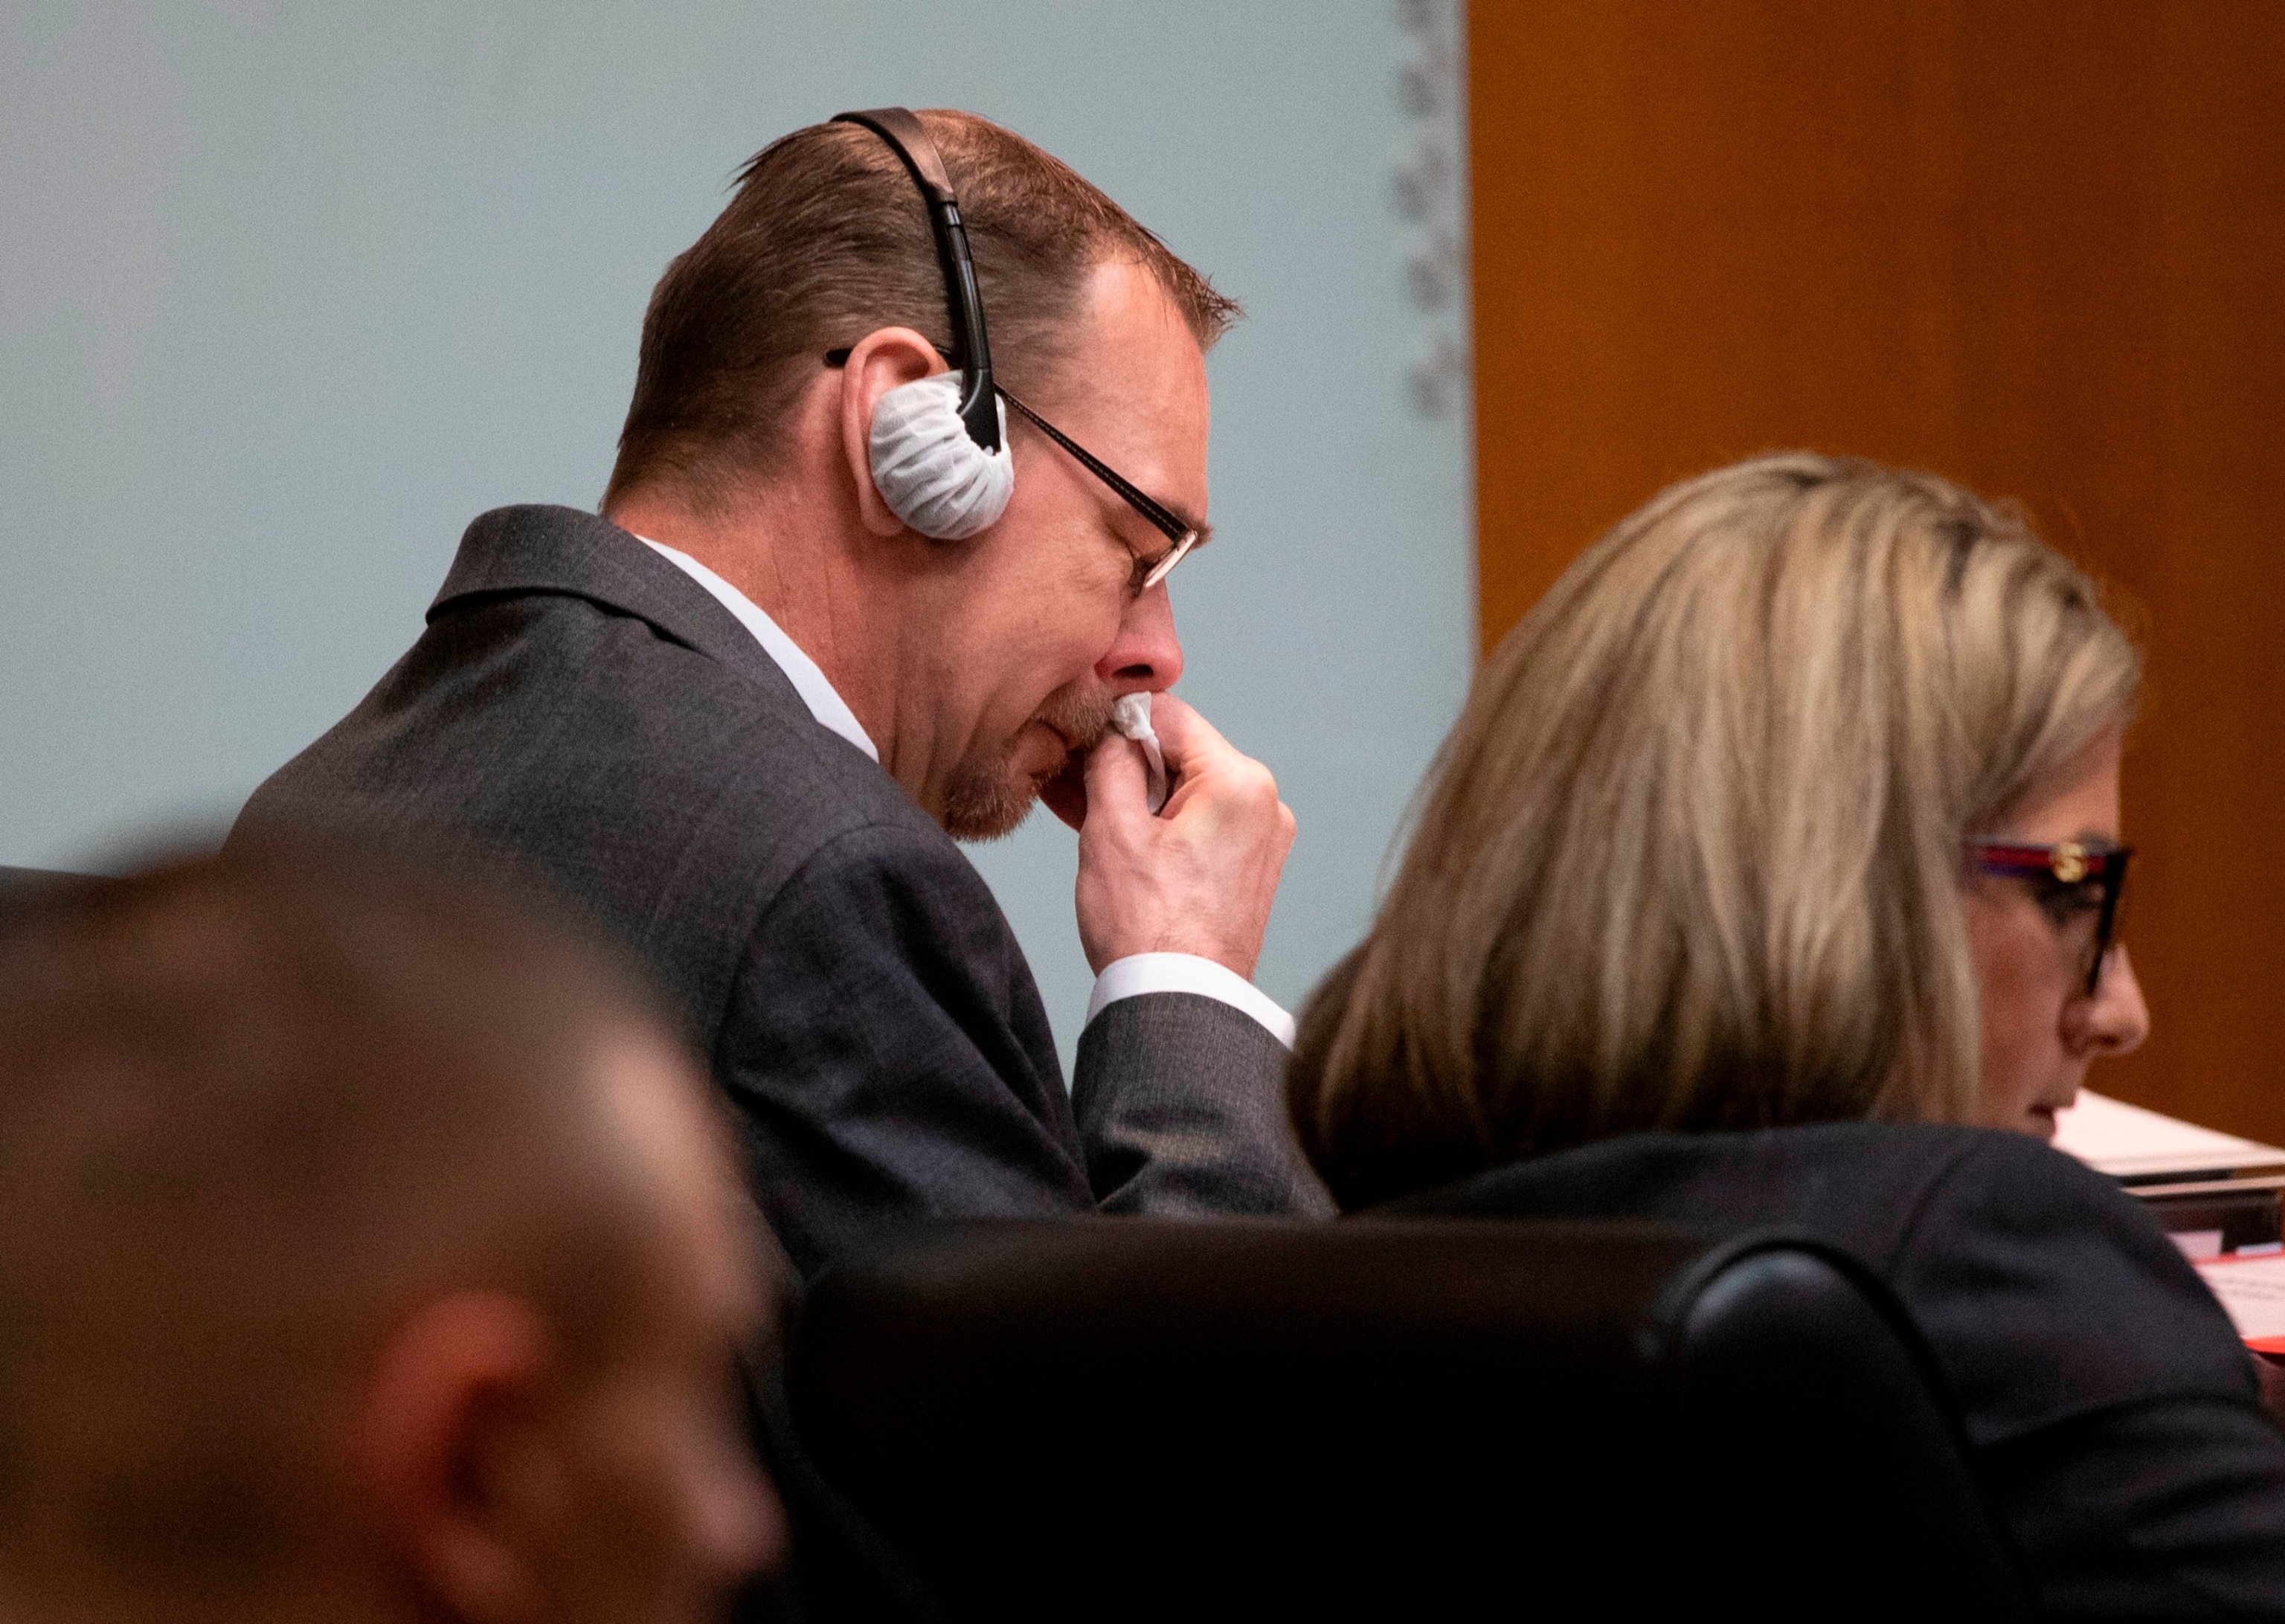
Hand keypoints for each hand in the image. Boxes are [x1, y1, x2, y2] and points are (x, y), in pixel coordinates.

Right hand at [1066, 693, 1294, 978]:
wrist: (1179, 1005)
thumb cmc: (1149, 931)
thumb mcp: (1111, 830)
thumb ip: (1110, 761)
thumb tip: (1113, 731)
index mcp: (1240, 783)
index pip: (1169, 716)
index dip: (1115, 722)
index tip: (1077, 737)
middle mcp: (1263, 804)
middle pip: (1179, 754)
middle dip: (1121, 762)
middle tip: (1068, 775)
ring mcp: (1260, 839)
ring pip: (1184, 791)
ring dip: (1134, 794)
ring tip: (1078, 804)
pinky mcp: (1248, 868)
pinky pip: (1196, 825)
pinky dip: (1156, 824)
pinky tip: (1111, 831)